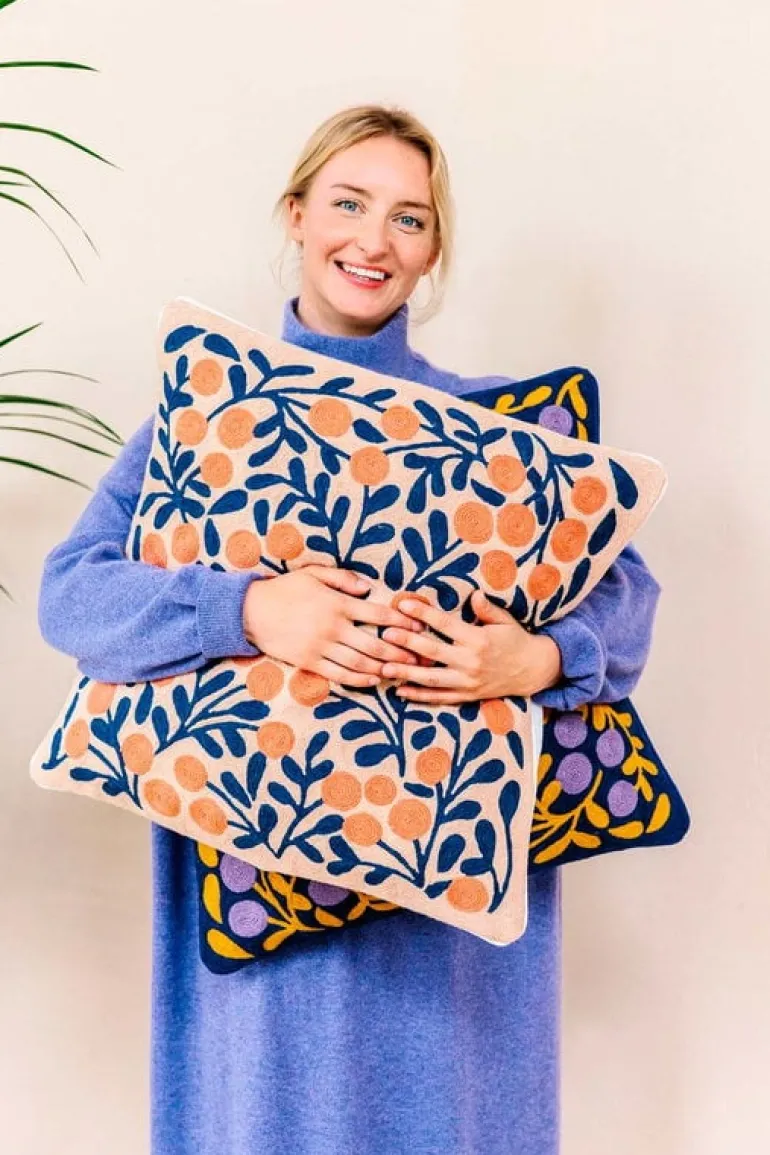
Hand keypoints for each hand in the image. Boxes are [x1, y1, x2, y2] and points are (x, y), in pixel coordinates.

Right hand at [242, 565, 422, 687]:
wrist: (250, 612)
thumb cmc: (284, 589)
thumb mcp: (313, 574)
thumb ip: (343, 579)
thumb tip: (367, 587)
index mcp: (337, 604)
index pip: (377, 614)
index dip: (401, 622)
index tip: (418, 626)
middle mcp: (333, 627)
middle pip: (375, 644)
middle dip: (400, 652)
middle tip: (420, 657)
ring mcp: (321, 647)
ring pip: (360, 663)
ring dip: (384, 668)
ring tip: (402, 671)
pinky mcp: (310, 662)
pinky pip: (339, 674)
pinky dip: (359, 679)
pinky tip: (373, 680)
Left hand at [380, 589, 562, 703]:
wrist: (533, 670)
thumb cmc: (516, 640)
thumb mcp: (505, 620)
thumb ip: (487, 609)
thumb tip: (473, 593)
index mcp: (478, 639)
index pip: (445, 624)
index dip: (423, 613)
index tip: (403, 604)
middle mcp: (470, 662)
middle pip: (433, 652)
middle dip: (408, 642)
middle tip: (386, 633)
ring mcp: (467, 682)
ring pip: (431, 678)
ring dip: (406, 673)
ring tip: (384, 667)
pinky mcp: (467, 696)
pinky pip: (439, 697)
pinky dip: (419, 696)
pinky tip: (400, 691)